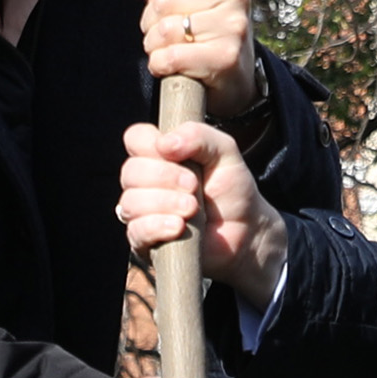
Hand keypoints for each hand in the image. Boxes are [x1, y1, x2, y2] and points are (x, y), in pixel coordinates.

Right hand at [118, 117, 287, 312]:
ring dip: (164, 203)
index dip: (149, 143)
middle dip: (164, 176)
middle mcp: (144, 182)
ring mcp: (142, 213)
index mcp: (158, 155)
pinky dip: (156, 227)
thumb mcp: (224, 151)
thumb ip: (198, 135)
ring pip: (130, 203)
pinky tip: (179, 227)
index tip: (176, 153)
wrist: (246, 231)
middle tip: (194, 186)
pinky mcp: (145, 242)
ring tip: (193, 209)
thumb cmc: (231, 189)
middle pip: (130, 171)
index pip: (134, 138)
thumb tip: (164, 144)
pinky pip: (136, 231)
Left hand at [127, 0, 264, 122]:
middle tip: (166, 33)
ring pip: (165, 29)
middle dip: (152, 21)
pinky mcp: (226, 56)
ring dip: (155, 44)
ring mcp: (233, 25)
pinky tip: (171, 66)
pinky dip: (160, 64)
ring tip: (169, 49)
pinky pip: (172, 56)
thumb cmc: (206, 28)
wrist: (236, 75)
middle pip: (163, 1)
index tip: (170, 8)